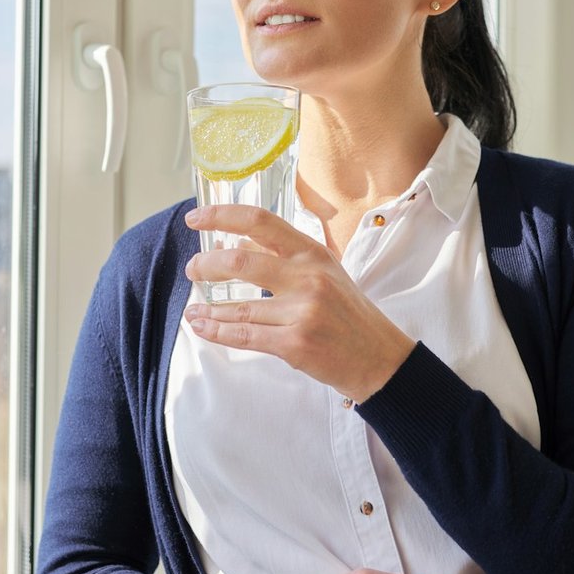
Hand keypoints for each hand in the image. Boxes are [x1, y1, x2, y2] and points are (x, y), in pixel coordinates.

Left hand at [183, 204, 415, 400]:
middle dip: (207, 265)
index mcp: (313, 253)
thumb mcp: (324, 273)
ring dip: (208, 309)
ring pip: (238, 307)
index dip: (222, 215)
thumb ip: (282, 256)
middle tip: (194, 269)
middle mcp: (307, 277)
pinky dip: (217, 331)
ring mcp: (302, 312)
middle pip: (241, 261)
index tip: (196, 218)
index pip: (260, 221)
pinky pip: (244, 336)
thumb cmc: (349, 315)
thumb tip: (235, 241)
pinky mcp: (295, 344)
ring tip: (193, 309)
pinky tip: (202, 326)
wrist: (380, 358)